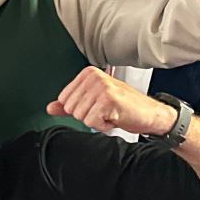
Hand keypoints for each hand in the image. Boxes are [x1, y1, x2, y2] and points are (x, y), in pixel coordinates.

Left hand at [45, 66, 177, 137]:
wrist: (150, 114)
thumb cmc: (124, 107)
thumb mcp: (93, 102)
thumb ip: (70, 104)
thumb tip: (50, 108)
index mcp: (88, 74)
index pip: (64, 100)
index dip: (80, 109)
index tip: (97, 106)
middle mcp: (94, 77)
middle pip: (71, 109)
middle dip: (88, 116)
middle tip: (106, 110)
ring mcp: (102, 87)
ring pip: (80, 117)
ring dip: (96, 121)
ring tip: (111, 113)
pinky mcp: (108, 100)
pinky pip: (92, 123)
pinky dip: (103, 126)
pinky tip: (115, 117)